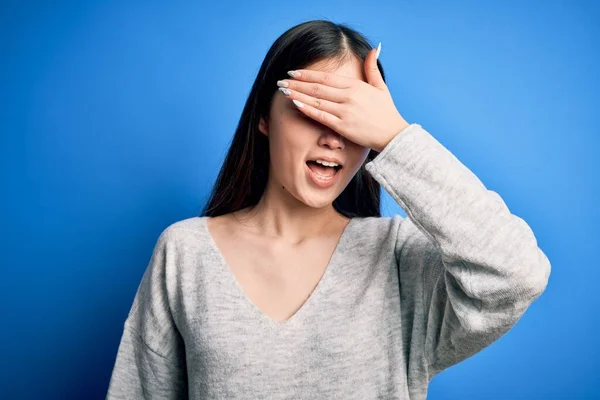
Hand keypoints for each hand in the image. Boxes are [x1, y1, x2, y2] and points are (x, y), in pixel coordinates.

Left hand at [276, 46, 408, 151]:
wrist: (393, 135)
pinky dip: (308, 109)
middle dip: (297, 84)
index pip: (326, 77)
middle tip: (281, 81)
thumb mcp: (381, 87)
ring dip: (298, 95)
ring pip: (316, 100)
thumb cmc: (387, 112)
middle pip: (317, 87)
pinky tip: (296, 104)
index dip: (307, 74)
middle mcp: (348, 96)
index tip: (293, 72)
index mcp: (355, 86)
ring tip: (283, 91)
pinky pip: (321, 116)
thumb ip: (372, 68)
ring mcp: (345, 111)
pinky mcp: (343, 126)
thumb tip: (374, 49)